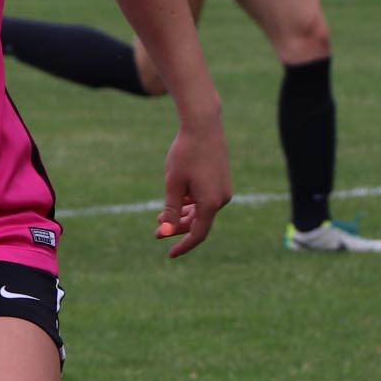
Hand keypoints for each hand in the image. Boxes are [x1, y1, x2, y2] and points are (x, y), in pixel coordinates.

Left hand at [155, 116, 231, 257]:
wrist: (203, 125)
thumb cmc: (186, 153)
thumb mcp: (173, 183)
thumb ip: (171, 210)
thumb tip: (166, 233)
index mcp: (210, 203)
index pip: (197, 234)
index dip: (183, 246)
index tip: (169, 255)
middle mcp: (221, 199)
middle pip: (199, 223)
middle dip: (177, 228)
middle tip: (157, 231)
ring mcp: (223, 190)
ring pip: (202, 211)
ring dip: (183, 215)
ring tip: (161, 215)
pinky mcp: (222, 181)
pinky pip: (206, 200)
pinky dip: (191, 204)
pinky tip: (177, 200)